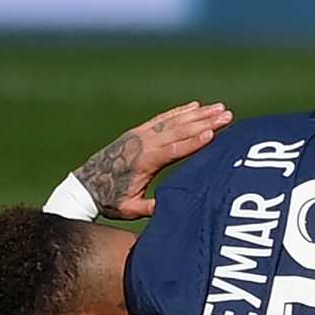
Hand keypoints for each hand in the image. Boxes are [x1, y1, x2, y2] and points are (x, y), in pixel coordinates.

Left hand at [74, 101, 233, 219]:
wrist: (86, 185)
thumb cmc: (110, 201)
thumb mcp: (129, 209)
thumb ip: (150, 207)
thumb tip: (172, 207)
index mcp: (143, 162)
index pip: (173, 150)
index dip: (193, 142)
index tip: (213, 134)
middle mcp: (143, 143)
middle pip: (179, 130)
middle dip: (205, 122)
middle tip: (227, 115)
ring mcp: (141, 134)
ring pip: (174, 120)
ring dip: (198, 114)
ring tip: (220, 107)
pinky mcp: (139, 131)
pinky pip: (163, 118)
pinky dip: (180, 111)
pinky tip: (196, 105)